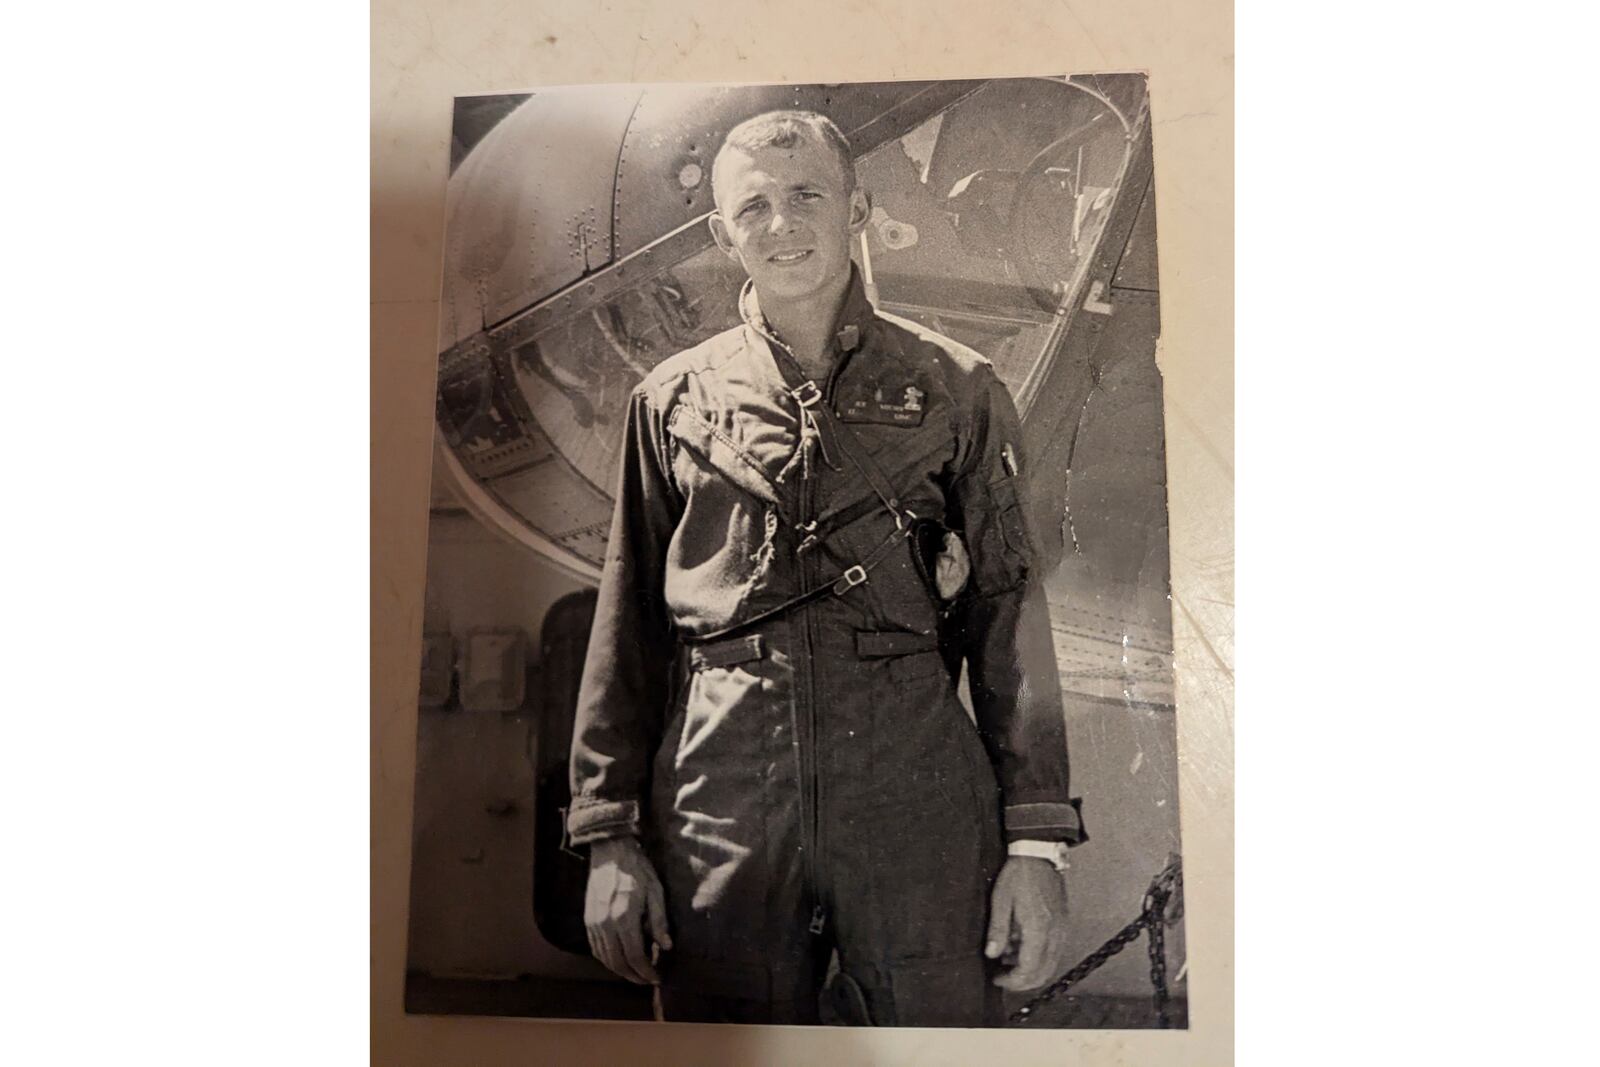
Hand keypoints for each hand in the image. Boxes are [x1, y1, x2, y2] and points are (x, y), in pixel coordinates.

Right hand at [584, 836, 671, 983]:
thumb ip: (659, 920)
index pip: (635, 957)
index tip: (658, 977)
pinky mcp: (588, 920)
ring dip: (621, 970)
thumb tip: (666, 946)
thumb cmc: (637, 869)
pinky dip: (607, 960)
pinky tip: (619, 960)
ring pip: (605, 959)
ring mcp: (593, 923)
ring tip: (636, 973)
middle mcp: (605, 924)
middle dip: (634, 976)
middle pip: (618, 963)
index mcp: (624, 918)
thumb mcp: (656, 891)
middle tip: (648, 980)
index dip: (647, 971)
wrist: (611, 852)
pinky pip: (596, 949)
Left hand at [985, 857, 1070, 991]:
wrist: (1039, 855)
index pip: (1029, 969)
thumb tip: (992, 954)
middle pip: (1043, 973)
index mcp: (1039, 929)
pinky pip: (1054, 952)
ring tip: (1009, 961)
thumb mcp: (1000, 900)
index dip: (1013, 980)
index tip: (998, 978)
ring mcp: (1062, 930)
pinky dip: (1039, 959)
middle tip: (1003, 977)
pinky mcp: (1063, 925)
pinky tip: (1022, 949)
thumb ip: (997, 930)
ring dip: (1031, 971)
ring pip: (1051, 965)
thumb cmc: (1019, 875)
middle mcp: (1055, 933)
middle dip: (1022, 982)